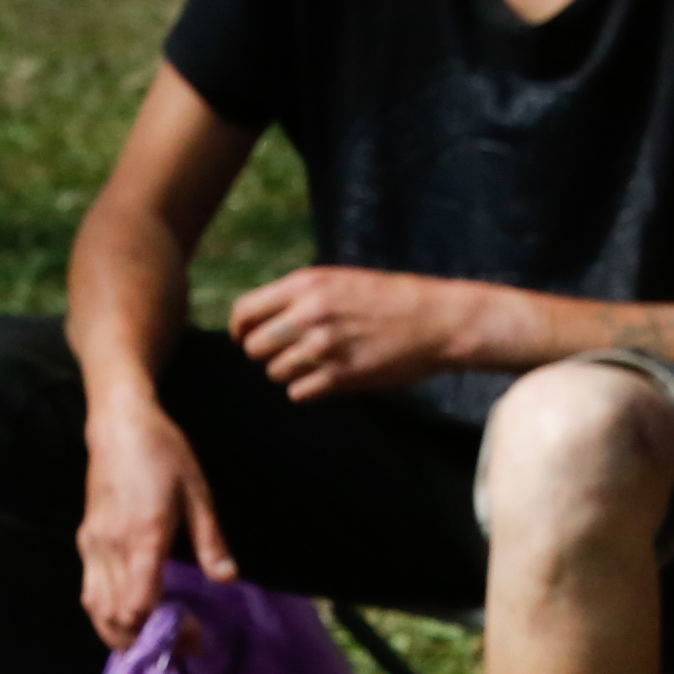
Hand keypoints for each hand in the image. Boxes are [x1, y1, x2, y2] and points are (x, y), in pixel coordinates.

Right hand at [79, 382, 233, 646]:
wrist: (118, 424)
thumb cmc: (164, 453)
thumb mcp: (198, 494)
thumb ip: (211, 541)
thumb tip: (229, 579)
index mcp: (143, 537)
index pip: (141, 607)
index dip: (165, 632)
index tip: (195, 636)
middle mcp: (111, 548)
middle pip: (116, 619)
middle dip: (146, 643)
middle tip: (180, 643)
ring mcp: (93, 546)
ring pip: (96, 611)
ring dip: (122, 635)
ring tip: (155, 639)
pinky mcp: (85, 541)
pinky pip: (89, 592)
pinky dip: (107, 615)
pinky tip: (131, 616)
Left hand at [231, 267, 470, 403]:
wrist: (434, 320)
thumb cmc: (386, 300)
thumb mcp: (338, 280)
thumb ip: (298, 296)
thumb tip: (258, 320)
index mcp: (306, 284)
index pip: (245, 311)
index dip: (239, 329)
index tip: (244, 338)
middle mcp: (310, 314)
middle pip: (254, 347)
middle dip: (265, 353)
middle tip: (287, 353)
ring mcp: (323, 347)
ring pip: (274, 372)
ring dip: (289, 372)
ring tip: (316, 362)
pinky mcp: (339, 377)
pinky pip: (297, 393)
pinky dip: (307, 390)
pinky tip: (328, 377)